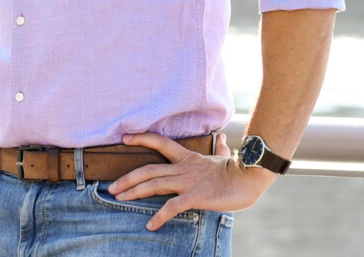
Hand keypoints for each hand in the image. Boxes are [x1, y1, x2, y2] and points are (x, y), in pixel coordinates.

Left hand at [108, 132, 271, 229]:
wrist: (251, 177)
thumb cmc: (238, 171)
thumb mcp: (224, 158)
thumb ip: (220, 150)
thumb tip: (223, 139)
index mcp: (187, 158)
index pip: (160, 142)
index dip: (141, 138)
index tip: (124, 138)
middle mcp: (183, 168)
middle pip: (148, 170)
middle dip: (127, 178)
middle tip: (112, 187)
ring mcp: (188, 182)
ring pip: (153, 184)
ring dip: (134, 192)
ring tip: (119, 199)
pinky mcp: (196, 196)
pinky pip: (172, 207)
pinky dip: (159, 216)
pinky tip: (150, 225)